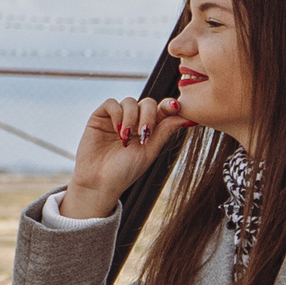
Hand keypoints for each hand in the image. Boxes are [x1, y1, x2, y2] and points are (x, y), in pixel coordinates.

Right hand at [65, 96, 194, 219]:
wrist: (100, 183)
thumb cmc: (125, 172)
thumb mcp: (149, 152)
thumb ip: (165, 132)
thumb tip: (185, 117)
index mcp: (148, 129)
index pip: (161, 110)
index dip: (169, 106)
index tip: (175, 108)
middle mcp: (133, 121)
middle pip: (148, 103)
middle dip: (149, 115)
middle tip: (144, 133)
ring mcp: (117, 118)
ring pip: (130, 101)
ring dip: (132, 118)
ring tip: (126, 137)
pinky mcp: (100, 117)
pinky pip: (111, 103)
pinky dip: (117, 114)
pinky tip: (117, 130)